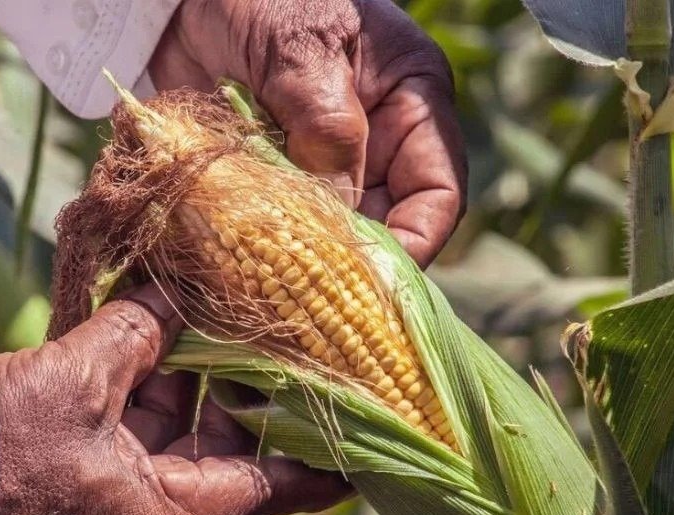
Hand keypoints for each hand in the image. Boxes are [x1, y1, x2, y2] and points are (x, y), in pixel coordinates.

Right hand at [0, 284, 350, 514]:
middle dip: (240, 390)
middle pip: (220, 450)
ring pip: (168, 434)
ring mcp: (107, 500)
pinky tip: (148, 331)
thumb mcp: (75, 385)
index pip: (272, 486)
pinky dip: (137, 384)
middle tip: (275, 334)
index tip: (362, 439)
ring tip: (211, 314)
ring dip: (184, 376)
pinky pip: (122, 430)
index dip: (320, 461)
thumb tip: (172, 296)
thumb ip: (135, 335)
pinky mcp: (70, 477)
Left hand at [149, 0, 466, 266]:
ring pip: (327, 233)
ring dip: (300, 262)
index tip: (374, 282)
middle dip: (351, 264)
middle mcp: (373, 143)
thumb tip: (338, 218)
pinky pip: (277, 225)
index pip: (437, 194)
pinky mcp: (269, 175)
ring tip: (271, 289)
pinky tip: (237, 266)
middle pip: (382, 225)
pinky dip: (260, 247)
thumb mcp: (302, 51)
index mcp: (410, 105)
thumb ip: (327, 129)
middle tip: (311, 303)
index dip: (414, 244)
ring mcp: (318, 162)